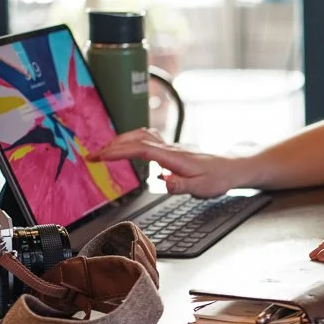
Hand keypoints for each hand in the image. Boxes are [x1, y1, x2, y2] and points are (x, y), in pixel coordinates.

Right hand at [89, 128, 240, 197]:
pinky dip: (131, 141)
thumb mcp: (202, 188)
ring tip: (104, 151)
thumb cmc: (217, 178)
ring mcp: (170, 146)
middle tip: (92, 156)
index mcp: (173, 157)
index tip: (100, 157)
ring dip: (120, 140)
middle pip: (135, 139)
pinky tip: (126, 149)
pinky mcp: (171, 148)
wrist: (231, 167)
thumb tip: (163, 182)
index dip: (118, 151)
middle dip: (111, 145)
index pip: (140, 150)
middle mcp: (169, 148)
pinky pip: (146, 139)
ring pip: (140, 135)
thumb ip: (182, 185)